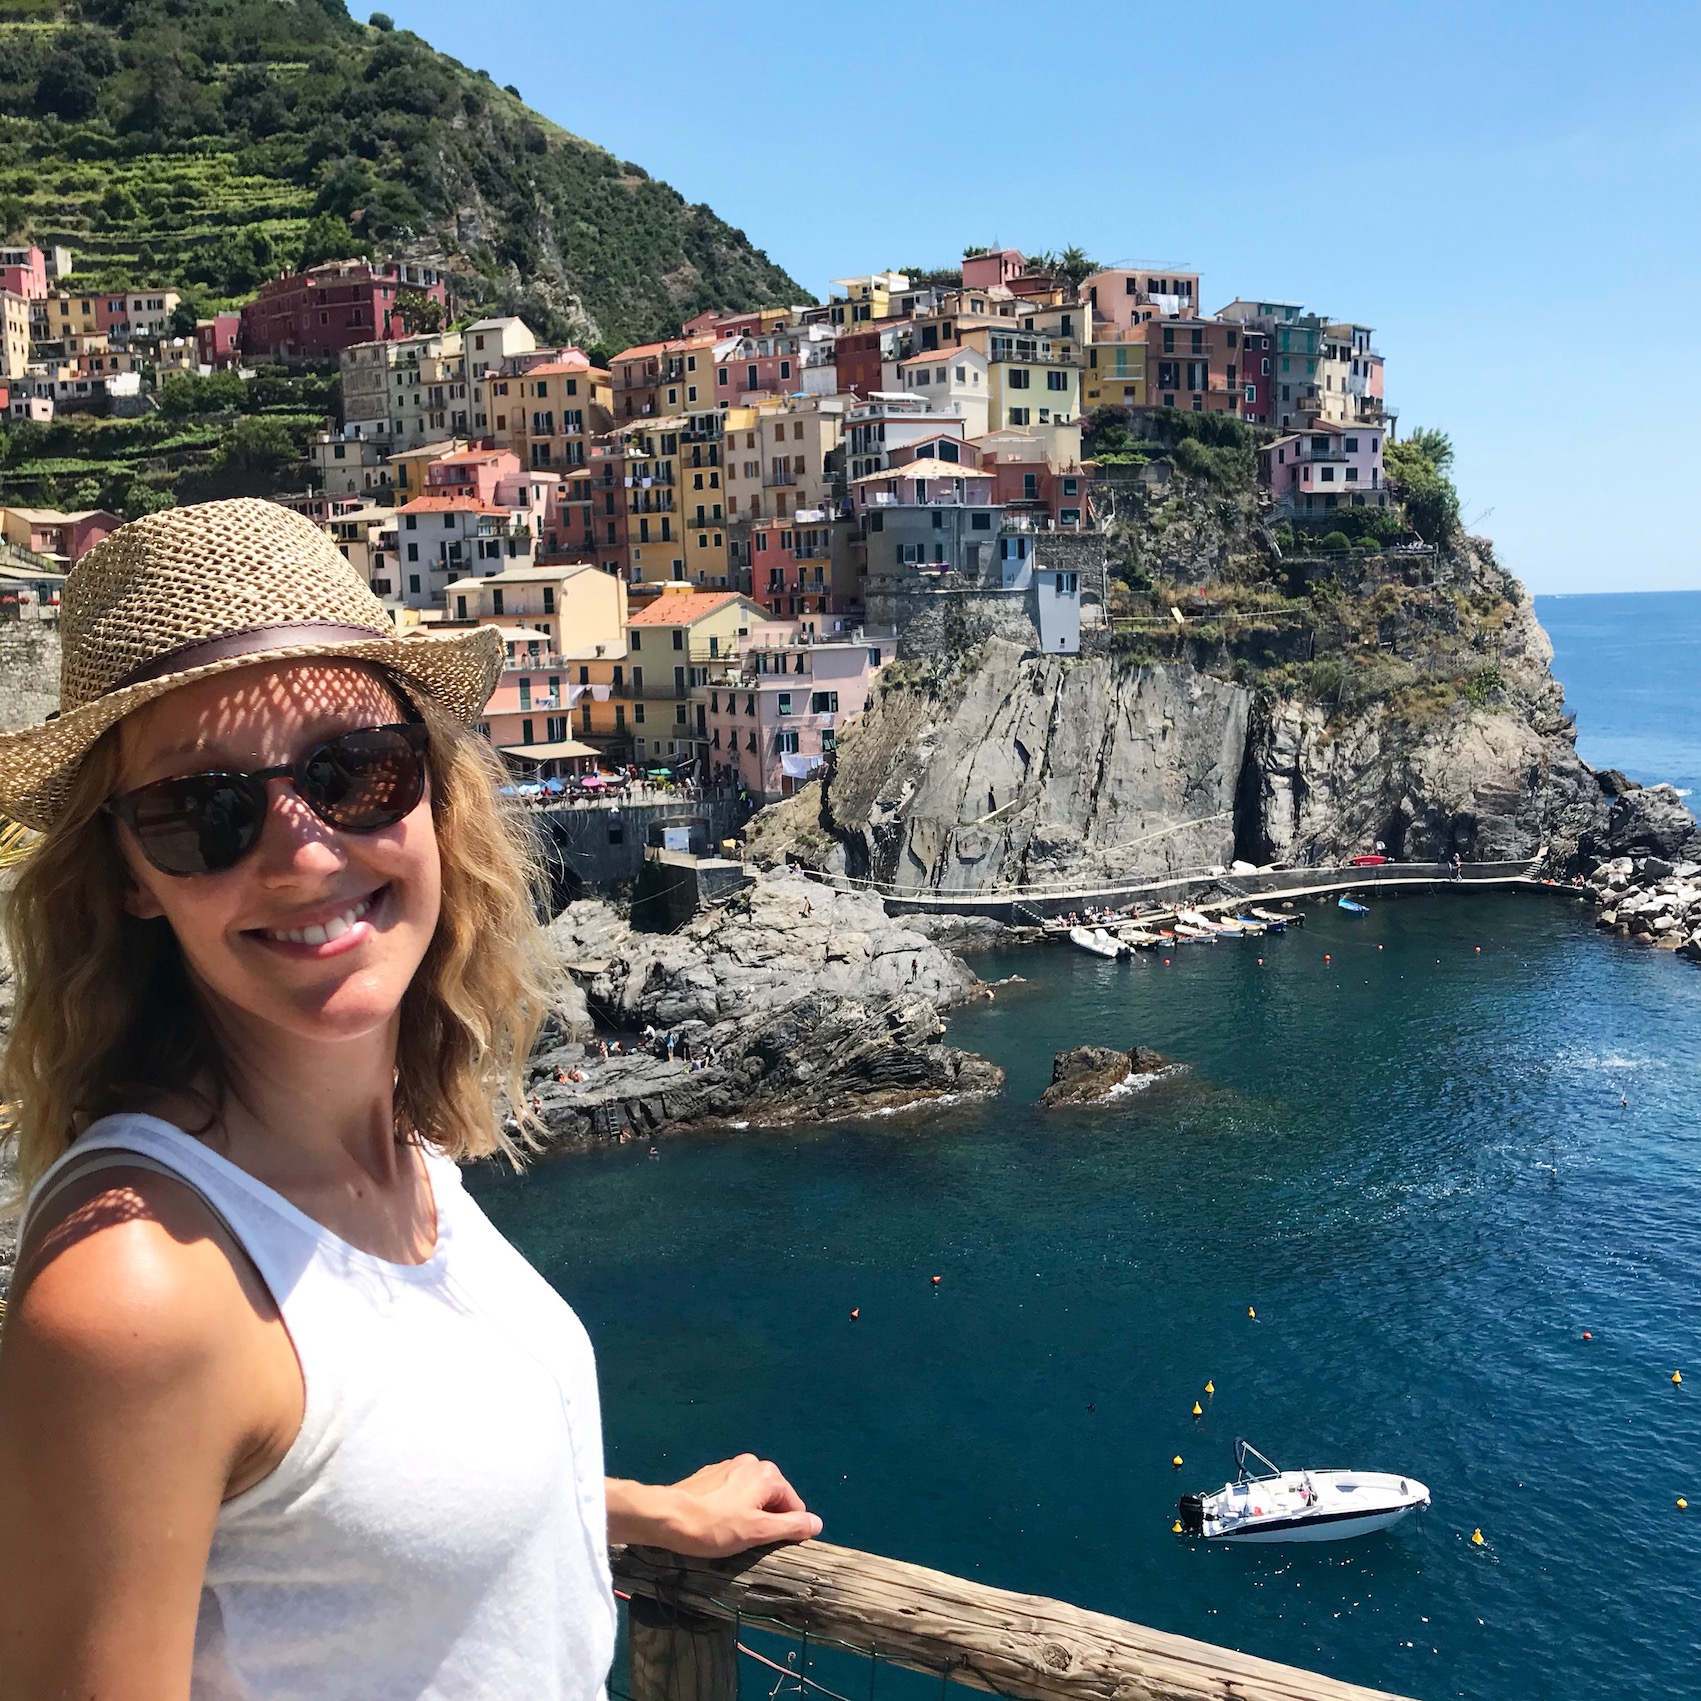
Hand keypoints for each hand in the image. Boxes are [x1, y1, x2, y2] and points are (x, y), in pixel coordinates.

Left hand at [607, 1455, 821, 1557]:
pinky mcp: (710, 1474)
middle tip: (745, 1541)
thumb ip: (791, 1527)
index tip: (764, 1545)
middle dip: (764, 1521)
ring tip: (728, 1533)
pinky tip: (715, 1522)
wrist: (666, 1516)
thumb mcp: (757, 1532)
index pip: (793, 1506)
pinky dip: (730, 1507)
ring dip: (747, 1514)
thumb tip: (818, 1523)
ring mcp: (729, 1465)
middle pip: (772, 1499)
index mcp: (768, 1474)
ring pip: (751, 1496)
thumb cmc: (715, 1527)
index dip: (784, 1530)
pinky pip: (732, 1493)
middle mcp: (752, 1462)